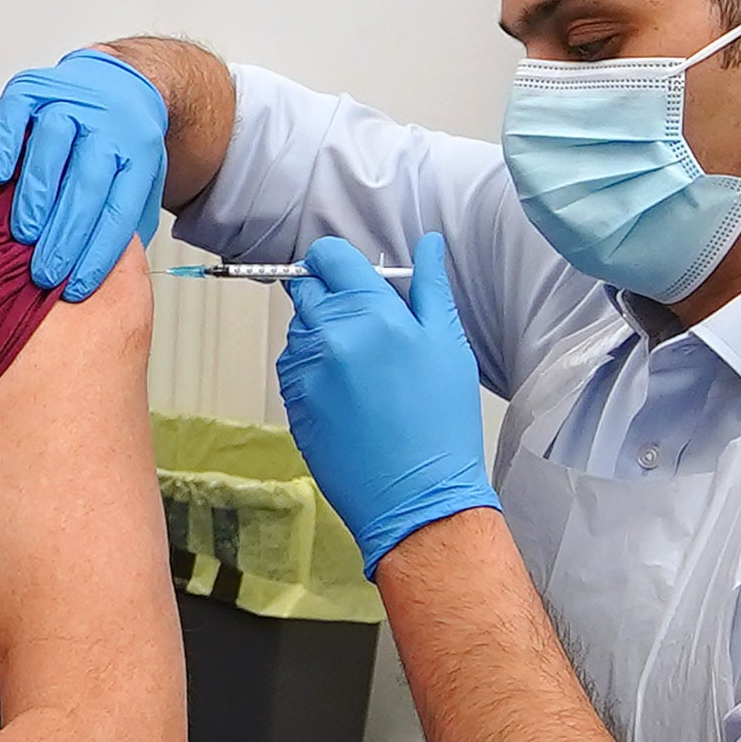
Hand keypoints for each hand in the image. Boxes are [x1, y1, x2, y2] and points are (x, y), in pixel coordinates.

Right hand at [0, 47, 169, 300]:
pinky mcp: (34, 85)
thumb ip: (130, 218)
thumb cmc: (124, 142)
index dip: (98, 252)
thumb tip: (112, 274)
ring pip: (52, 147)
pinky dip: (5, 145)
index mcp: (139, 149)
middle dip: (65, 234)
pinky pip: (15, 113)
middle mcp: (107, 121)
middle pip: (88, 182)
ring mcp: (69, 99)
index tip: (77, 287)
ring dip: (36, 196)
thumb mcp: (145, 179)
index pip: (120, 208)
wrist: (120, 79)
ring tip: (23, 236)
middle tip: (45, 273)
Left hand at [280, 231, 495, 562]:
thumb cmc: (440, 424)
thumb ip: (431, 287)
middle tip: (368, 331)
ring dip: (322, 337)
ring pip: (299, 331)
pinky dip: (314, 372)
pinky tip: (349, 398)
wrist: (417, 497)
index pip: (327, 256)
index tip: (353, 279)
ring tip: (364, 373)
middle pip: (307, 290)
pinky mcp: (292, 403)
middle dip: (331, 300)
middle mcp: (328, 336)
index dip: (338, 263)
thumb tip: (428, 243)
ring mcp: (304, 371)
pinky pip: (294, 369)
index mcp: (370, 313)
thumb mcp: (448, 346)